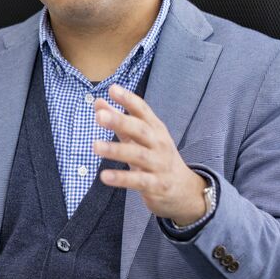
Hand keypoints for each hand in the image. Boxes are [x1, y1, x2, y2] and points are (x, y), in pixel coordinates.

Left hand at [94, 84, 207, 225]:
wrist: (185, 189)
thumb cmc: (157, 157)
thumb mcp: (141, 138)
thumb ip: (119, 120)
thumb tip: (97, 102)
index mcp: (155, 128)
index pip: (142, 110)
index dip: (128, 99)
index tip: (112, 89)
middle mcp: (159, 143)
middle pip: (140, 130)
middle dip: (120, 121)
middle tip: (99, 116)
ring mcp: (159, 164)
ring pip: (137, 155)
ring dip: (115, 150)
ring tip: (95, 146)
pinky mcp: (156, 185)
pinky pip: (138, 181)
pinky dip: (121, 178)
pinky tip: (104, 176)